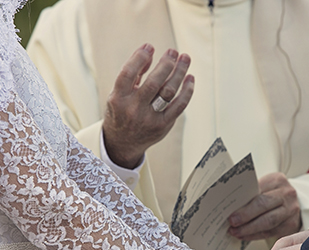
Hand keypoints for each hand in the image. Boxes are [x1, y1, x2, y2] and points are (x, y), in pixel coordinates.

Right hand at [102, 44, 193, 168]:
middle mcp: (133, 109)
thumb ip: (133, 74)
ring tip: (185, 58)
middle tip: (173, 52)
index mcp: (118, 99)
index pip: (128, 74)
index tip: (150, 46)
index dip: (139, 58)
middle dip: (166, 64)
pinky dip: (187, 91)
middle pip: (153, 83)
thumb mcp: (119, 94)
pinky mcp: (163, 126)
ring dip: (179, 73)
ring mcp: (149, 119)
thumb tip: (151, 53)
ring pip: (168, 92)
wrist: (122, 143)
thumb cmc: (122, 111)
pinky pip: (179, 106)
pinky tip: (190, 78)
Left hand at [227, 172, 300, 240]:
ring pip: (268, 222)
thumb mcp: (265, 187)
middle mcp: (287, 194)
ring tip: (235, 232)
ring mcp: (290, 210)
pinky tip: (244, 236)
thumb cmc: (273, 194)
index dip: (243, 200)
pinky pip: (270, 232)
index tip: (229, 208)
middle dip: (245, 215)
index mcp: (277, 180)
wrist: (293, 203)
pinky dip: (255, 235)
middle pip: (263, 205)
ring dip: (248, 229)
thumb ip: (251, 194)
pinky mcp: (290, 225)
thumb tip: (230, 207)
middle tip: (232, 222)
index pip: (257, 189)